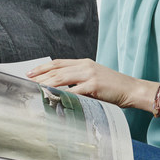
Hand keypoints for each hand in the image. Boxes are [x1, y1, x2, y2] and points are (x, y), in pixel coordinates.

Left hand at [28, 58, 146, 109]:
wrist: (132, 89)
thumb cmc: (113, 87)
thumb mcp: (94, 79)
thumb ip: (78, 80)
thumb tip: (60, 88)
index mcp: (84, 63)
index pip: (58, 63)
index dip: (43, 68)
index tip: (30, 73)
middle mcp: (85, 66)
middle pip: (56, 70)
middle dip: (40, 76)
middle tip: (27, 82)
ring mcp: (89, 75)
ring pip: (61, 78)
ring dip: (46, 84)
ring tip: (34, 89)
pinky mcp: (94, 85)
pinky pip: (73, 91)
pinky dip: (61, 94)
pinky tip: (52, 97)